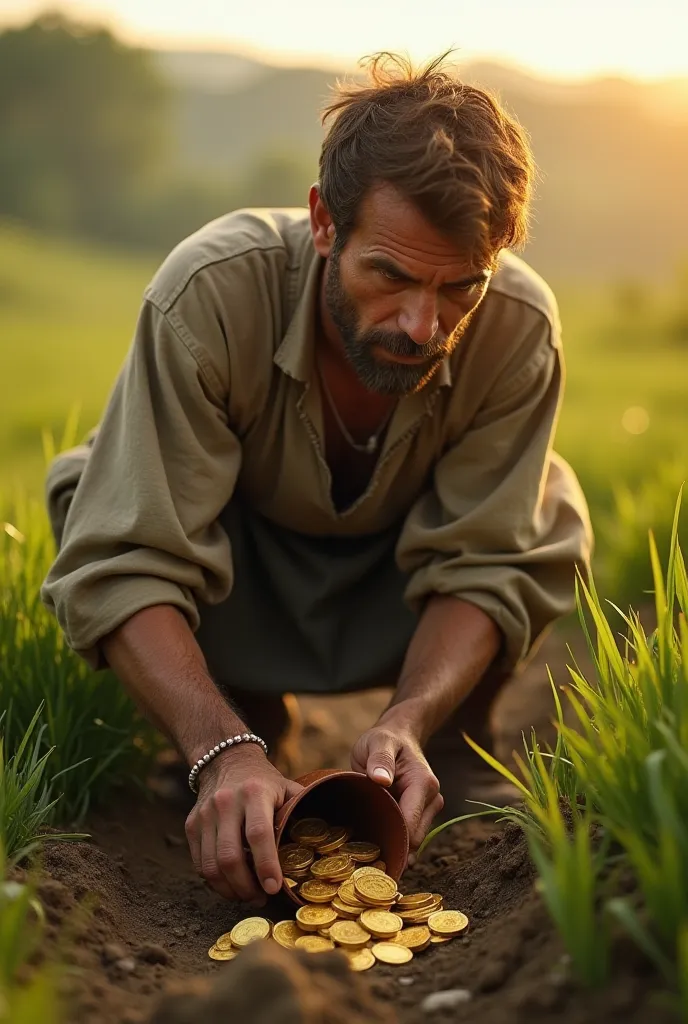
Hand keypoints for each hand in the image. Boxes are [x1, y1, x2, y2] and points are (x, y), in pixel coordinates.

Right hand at [185, 744, 301, 903]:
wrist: (226, 760)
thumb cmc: (264, 781)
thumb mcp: (286, 788)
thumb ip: (298, 813)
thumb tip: (317, 848)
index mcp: (254, 792)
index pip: (258, 834)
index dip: (266, 864)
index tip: (274, 888)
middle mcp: (226, 802)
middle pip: (230, 857)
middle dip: (246, 887)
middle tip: (261, 899)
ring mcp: (205, 814)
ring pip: (211, 865)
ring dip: (229, 889)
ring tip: (247, 896)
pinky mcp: (192, 825)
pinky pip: (200, 863)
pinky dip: (215, 881)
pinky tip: (231, 884)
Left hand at [350, 724, 443, 853]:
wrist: (399, 736)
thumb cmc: (386, 739)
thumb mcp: (378, 742)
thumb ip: (380, 759)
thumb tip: (381, 779)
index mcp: (423, 784)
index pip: (411, 826)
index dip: (391, 840)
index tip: (368, 852)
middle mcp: (433, 799)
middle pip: (414, 838)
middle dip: (391, 845)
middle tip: (362, 854)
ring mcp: (430, 807)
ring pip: (413, 840)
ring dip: (393, 841)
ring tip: (368, 842)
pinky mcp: (424, 813)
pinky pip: (410, 833)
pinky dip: (396, 836)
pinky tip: (378, 837)